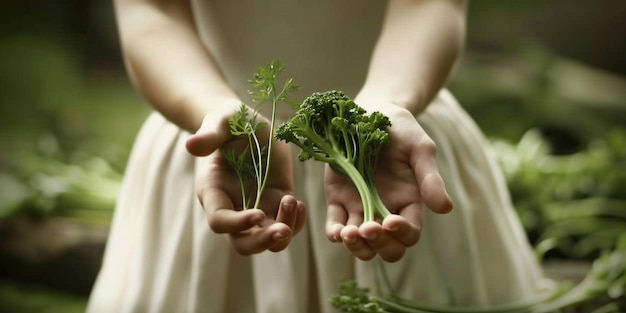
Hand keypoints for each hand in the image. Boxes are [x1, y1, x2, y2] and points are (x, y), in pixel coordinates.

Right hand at [186, 103, 305, 254]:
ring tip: (294, 203)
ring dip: (283, 232)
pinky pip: (286, 226)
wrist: (247, 122)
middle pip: (243, 243)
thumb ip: (209, 134)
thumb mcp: (220, 121)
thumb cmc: (228, 120)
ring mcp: (256, 207)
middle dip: (262, 242)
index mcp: (214, 191)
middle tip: (282, 230)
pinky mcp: (276, 202)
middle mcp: (233, 206)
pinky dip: (295, 223)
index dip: (237, 224)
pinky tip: (300, 204)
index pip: (219, 221)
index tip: (257, 213)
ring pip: (268, 241)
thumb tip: (191, 144)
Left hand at [325, 102, 452, 261]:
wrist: (370, 112)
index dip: (403, 233)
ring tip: (349, 233)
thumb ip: (430, 178)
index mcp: (409, 203)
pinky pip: (335, 226)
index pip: (410, 234)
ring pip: (361, 244)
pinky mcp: (338, 201)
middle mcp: (386, 211)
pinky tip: (337, 231)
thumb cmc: (401, 130)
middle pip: (387, 247)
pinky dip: (335, 234)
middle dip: (379, 244)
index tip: (392, 221)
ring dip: (356, 246)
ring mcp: (360, 208)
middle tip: (368, 228)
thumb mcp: (420, 149)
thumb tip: (445, 208)